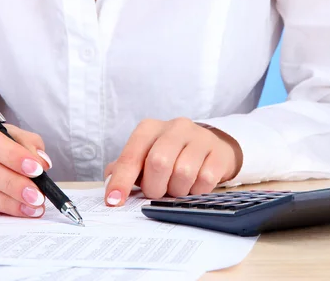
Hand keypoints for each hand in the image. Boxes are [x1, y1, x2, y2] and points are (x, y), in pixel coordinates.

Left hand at [103, 118, 242, 205]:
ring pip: (183, 173)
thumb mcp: (145, 157)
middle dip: (154, 187)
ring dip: (176, 190)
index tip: (114, 201)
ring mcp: (200, 137)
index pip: (132, 155)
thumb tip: (111, 186)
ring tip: (176, 187)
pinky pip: (204, 180)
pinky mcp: (218, 152)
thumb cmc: (170, 156)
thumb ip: (125, 170)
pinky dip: (195, 191)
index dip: (122, 180)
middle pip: (159, 163)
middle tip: (156, 192)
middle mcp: (175, 127)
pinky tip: (193, 186)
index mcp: (150, 128)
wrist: (210, 148)